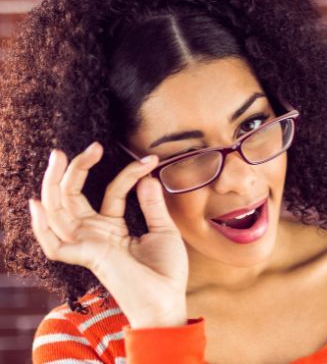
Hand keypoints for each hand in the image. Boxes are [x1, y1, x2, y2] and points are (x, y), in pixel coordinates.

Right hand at [28, 141, 188, 327]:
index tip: (151, 160)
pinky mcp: (86, 256)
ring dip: (55, 184)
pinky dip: (42, 227)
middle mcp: (95, 234)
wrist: (168, 299)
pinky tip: (39, 204)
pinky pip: (54, 244)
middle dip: (74, 169)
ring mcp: (88, 244)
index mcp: (112, 227)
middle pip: (73, 196)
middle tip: (88, 147)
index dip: (128, 173)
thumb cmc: (166, 271)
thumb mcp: (164, 230)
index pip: (111, 191)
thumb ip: (151, 204)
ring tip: (61, 157)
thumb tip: (147, 176)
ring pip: (59, 211)